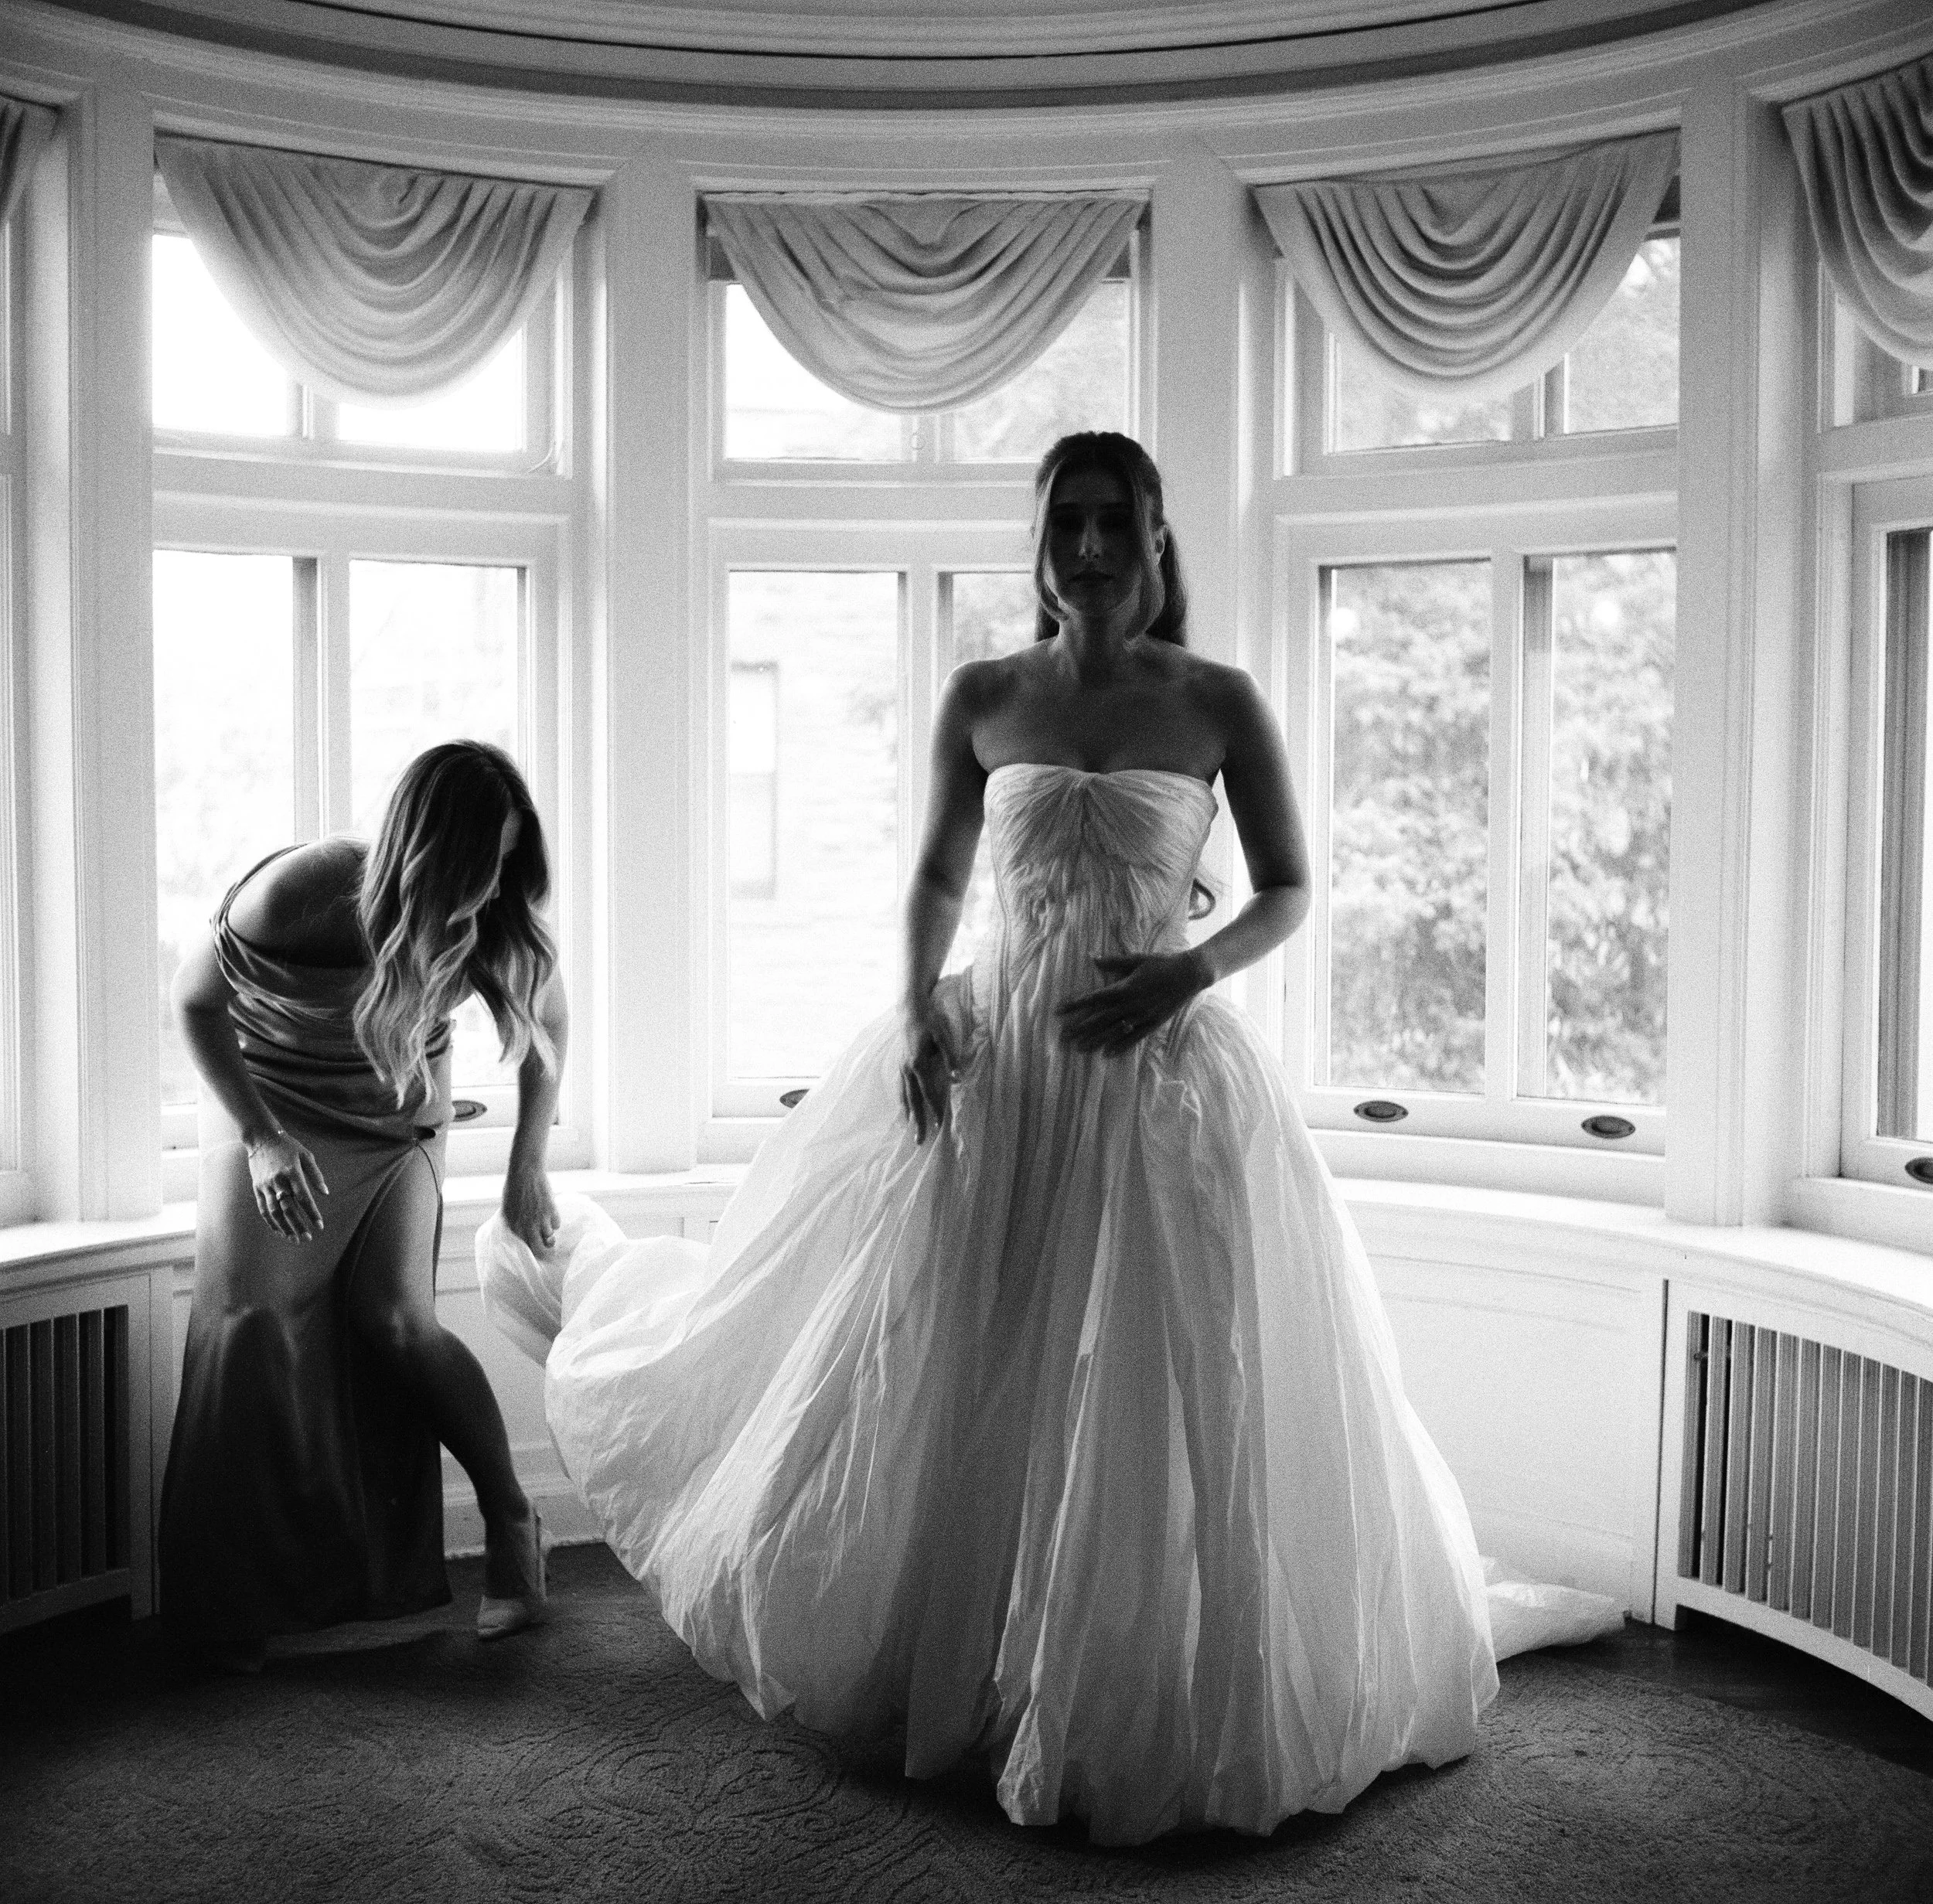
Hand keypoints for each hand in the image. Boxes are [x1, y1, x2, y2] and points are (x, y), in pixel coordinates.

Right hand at [246, 1130, 328, 1242]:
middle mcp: (278, 1181)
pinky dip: (271, 1222)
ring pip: (274, 1212)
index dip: (312, 1213)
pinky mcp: (257, 1188)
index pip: (304, 1198)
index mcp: (292, 1172)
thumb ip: (316, 1175)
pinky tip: (279, 1231)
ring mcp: (265, 1185)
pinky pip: (263, 1209)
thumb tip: (325, 1193)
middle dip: (298, 1225)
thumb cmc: (288, 1147)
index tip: (320, 1226)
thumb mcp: (306, 1156)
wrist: (262, 1139)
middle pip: (288, 1208)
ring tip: (294, 1239)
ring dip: (284, 1227)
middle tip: (307, 1238)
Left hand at [502, 1163, 559, 1254]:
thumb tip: (521, 1232)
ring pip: (550, 1236)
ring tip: (547, 1228)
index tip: (536, 1251)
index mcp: (515, 1227)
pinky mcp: (552, 1211)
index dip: (531, 1251)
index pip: (525, 1248)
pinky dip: (554, 1222)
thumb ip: (514, 1223)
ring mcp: (541, 1219)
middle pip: (540, 1248)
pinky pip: (557, 1224)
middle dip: (546, 1252)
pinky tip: (550, 1215)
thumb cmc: (514, 1189)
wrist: (525, 1173)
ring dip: (549, 1234)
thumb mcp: (508, 1209)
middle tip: (551, 1252)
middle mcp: (528, 1226)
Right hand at [898, 1005, 959, 1144]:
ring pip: (903, 1096)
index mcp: (918, 1063)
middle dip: (917, 1121)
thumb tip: (958, 1078)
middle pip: (912, 1101)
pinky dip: (901, 1101)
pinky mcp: (899, 1064)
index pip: (927, 1093)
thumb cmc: (929, 1022)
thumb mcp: (943, 1036)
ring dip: (907, 1114)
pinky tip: (903, 1109)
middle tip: (919, 1141)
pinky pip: (900, 1088)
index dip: (934, 1109)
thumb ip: (951, 1058)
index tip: (940, 1124)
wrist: (910, 1009)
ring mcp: (900, 1067)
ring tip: (909, 1129)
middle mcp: (906, 1069)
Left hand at [1056, 950, 1208, 1054]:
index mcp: (1123, 988)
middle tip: (1063, 1037)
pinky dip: (1120, 1046)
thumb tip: (1092, 957)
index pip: (1093, 998)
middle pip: (1099, 1019)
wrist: (1189, 974)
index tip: (1058, 1011)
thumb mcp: (1136, 959)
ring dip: (1095, 1040)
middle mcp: (1130, 1005)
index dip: (1074, 1005)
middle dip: (1079, 1028)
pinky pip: (1133, 1038)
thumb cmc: (1161, 963)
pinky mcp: (1152, 1024)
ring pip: (1113, 1031)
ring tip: (1079, 1049)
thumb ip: (1113, 962)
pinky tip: (1107, 1054)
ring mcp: (1141, 1016)